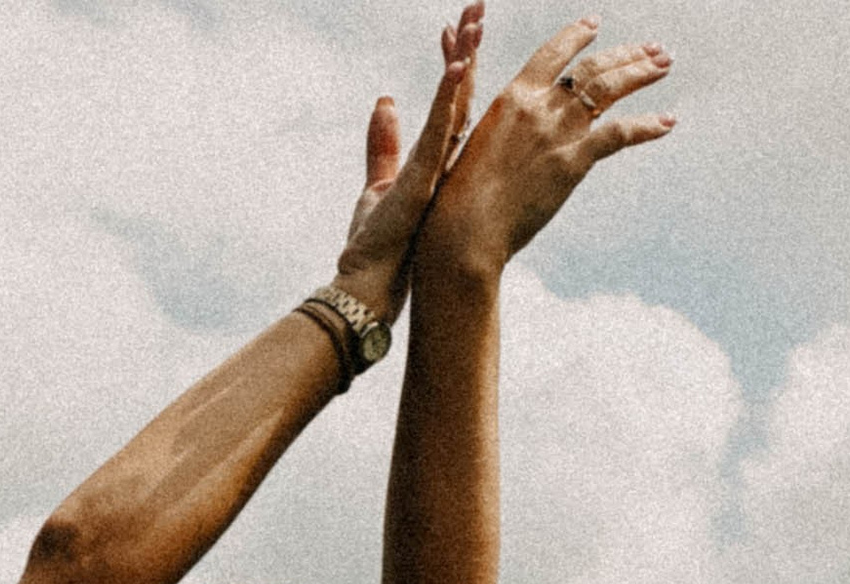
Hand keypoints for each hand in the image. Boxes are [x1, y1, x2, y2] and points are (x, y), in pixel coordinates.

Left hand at [333, 6, 486, 320]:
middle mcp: (446, 162)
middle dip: (470, 46)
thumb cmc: (377, 247)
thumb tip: (385, 100)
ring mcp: (438, 169)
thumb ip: (383, 144)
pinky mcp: (425, 178)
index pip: (451, 101)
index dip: (456, 61)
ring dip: (465, 60)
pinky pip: (439, 129)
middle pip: (461, 93)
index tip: (458, 25)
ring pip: (456, 104)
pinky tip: (456, 65)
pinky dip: (447, 97)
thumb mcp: (378, 185)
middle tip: (478, 3)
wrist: (371, 288)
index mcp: (438, 161)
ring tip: (474, 19)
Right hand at [418, 15, 673, 283]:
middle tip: (652, 49)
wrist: (466, 230)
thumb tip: (515, 131)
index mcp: (513, 97)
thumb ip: (505, 127)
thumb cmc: (462, 198)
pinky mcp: (573, 162)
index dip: (576, 36)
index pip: (552, 53)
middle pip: (591, 67)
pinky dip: (646, 126)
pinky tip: (668, 122)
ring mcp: (558, 132)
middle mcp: (539, 106)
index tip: (595, 25)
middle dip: (626, 54)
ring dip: (641, 73)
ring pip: (609, 89)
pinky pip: (619, 134)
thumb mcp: (478, 145)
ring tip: (664, 64)